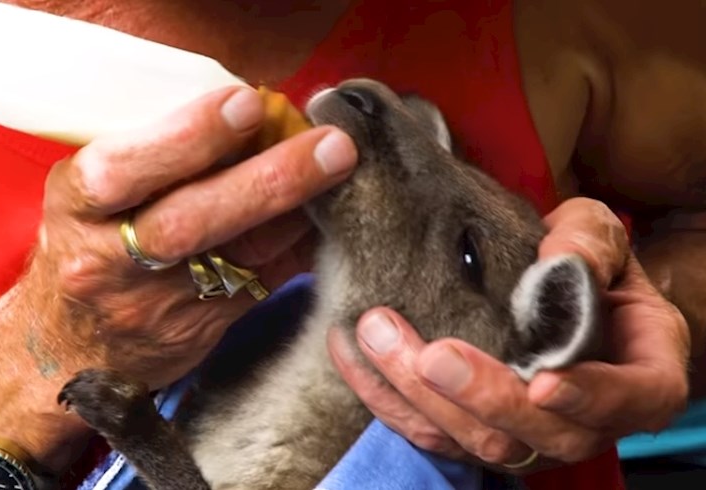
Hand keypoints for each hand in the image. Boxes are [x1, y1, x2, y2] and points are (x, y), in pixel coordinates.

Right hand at [0, 86, 356, 470]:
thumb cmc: (84, 248)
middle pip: (190, 222)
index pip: (122, 170)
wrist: (67, 350)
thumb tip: (245, 112)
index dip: (186, 137)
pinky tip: (329, 219)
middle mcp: (111, 259)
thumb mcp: (86, 197)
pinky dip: (299, 246)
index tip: (245, 103)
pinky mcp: (199, 329)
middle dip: (266, 179)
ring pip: (240, 256)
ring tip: (340, 171)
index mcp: (76, 208)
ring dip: (297, 211)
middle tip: (329, 147)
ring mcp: (157, 303)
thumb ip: (146, 158)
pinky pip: (263, 283)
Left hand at [327, 197, 689, 472]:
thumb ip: (590, 243)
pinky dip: (385, 396)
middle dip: (478, 397)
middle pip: (535, 435)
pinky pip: (426, 430)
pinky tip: (350, 350)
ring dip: (418, 395)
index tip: (543, 381)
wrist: (545, 284)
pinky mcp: (469, 428)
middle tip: (430, 353)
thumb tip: (560, 260)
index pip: (626, 401)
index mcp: (635, 376)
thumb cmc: (586, 264)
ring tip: (377, 336)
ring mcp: (522, 432)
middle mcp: (580, 419)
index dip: (587, 397)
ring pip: (472, 441)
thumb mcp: (600, 236)